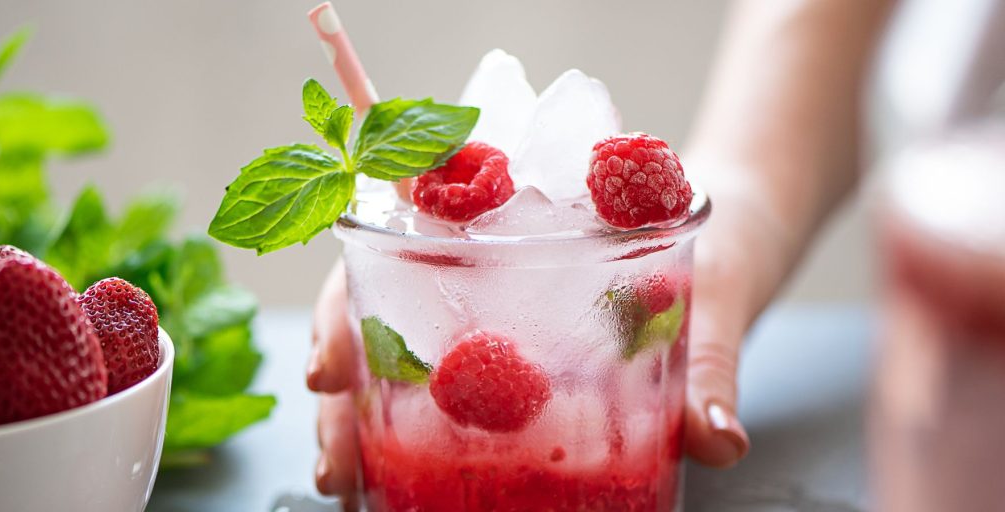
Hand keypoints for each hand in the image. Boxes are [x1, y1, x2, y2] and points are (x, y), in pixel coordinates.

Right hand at [305, 174, 790, 505]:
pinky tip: (411, 481)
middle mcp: (490, 279)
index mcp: (512, 231)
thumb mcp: (713, 287)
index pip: (397, 255)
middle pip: (381, 325)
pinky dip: (424, 440)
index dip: (345, 310)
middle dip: (345, 398)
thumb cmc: (720, 236)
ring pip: (405, 368)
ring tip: (357, 486)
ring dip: (368, 428)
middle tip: (335, 465)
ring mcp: (506, 328)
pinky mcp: (538, 371)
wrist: (743, 229)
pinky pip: (465, 404)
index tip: (327, 369)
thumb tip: (717, 438)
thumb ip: (712, 355)